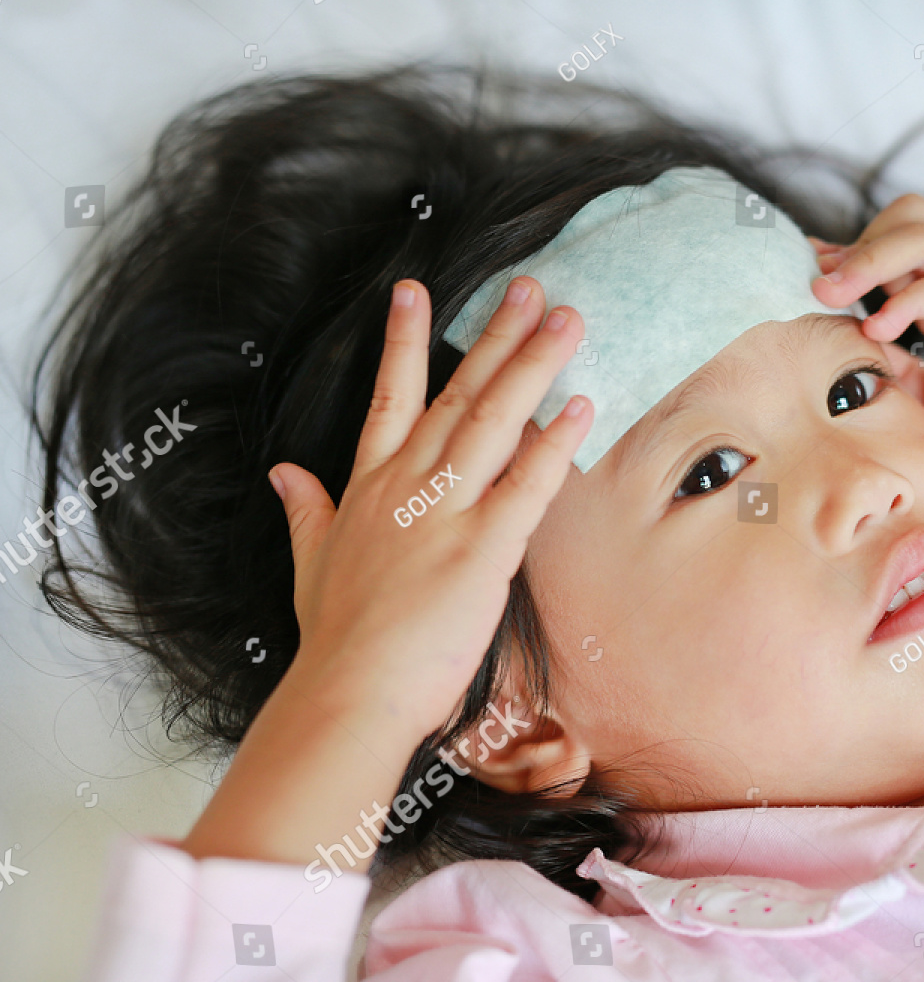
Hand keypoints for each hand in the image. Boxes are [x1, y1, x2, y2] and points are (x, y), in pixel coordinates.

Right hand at [271, 276, 591, 738]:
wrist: (351, 692)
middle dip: (496, 337)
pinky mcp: (484, 547)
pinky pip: (528, 481)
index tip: (414, 289)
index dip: (403, 340)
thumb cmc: (336, 639)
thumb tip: (283, 472)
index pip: (389, 397)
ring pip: (496, 420)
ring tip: (567, 320)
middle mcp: (408, 485)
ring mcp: (446, 511)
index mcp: (368, 487)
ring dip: (533, 365)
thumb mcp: (311, 563)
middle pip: (459, 394)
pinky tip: (583, 404)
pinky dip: (556, 441)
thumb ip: (306, 511)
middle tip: (531, 288)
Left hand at [810, 194, 923, 479]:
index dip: (845, 260)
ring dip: (869, 260)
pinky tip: (882, 326)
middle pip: (902, 223)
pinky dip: (913, 296)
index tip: (800, 282)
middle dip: (851, 250)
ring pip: (922, 236)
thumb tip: (842, 355)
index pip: (889, 251)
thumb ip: (894, 372)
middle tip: (811, 285)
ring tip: (832, 294)